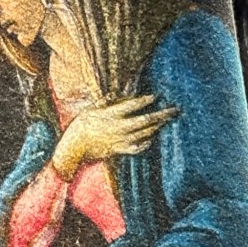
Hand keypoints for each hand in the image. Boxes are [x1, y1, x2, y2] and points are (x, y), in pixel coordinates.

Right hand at [51, 95, 176, 180]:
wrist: (73, 149)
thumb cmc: (78, 128)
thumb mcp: (88, 110)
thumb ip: (102, 103)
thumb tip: (112, 95)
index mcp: (111, 115)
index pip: (132, 105)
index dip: (145, 100)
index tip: (155, 96)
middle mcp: (119, 127)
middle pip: (145, 120)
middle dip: (161, 115)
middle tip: (174, 110)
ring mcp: (120, 140)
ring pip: (144, 134)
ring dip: (156, 127)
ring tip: (165, 122)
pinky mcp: (118, 150)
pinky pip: (136, 148)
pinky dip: (145, 144)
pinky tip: (150, 140)